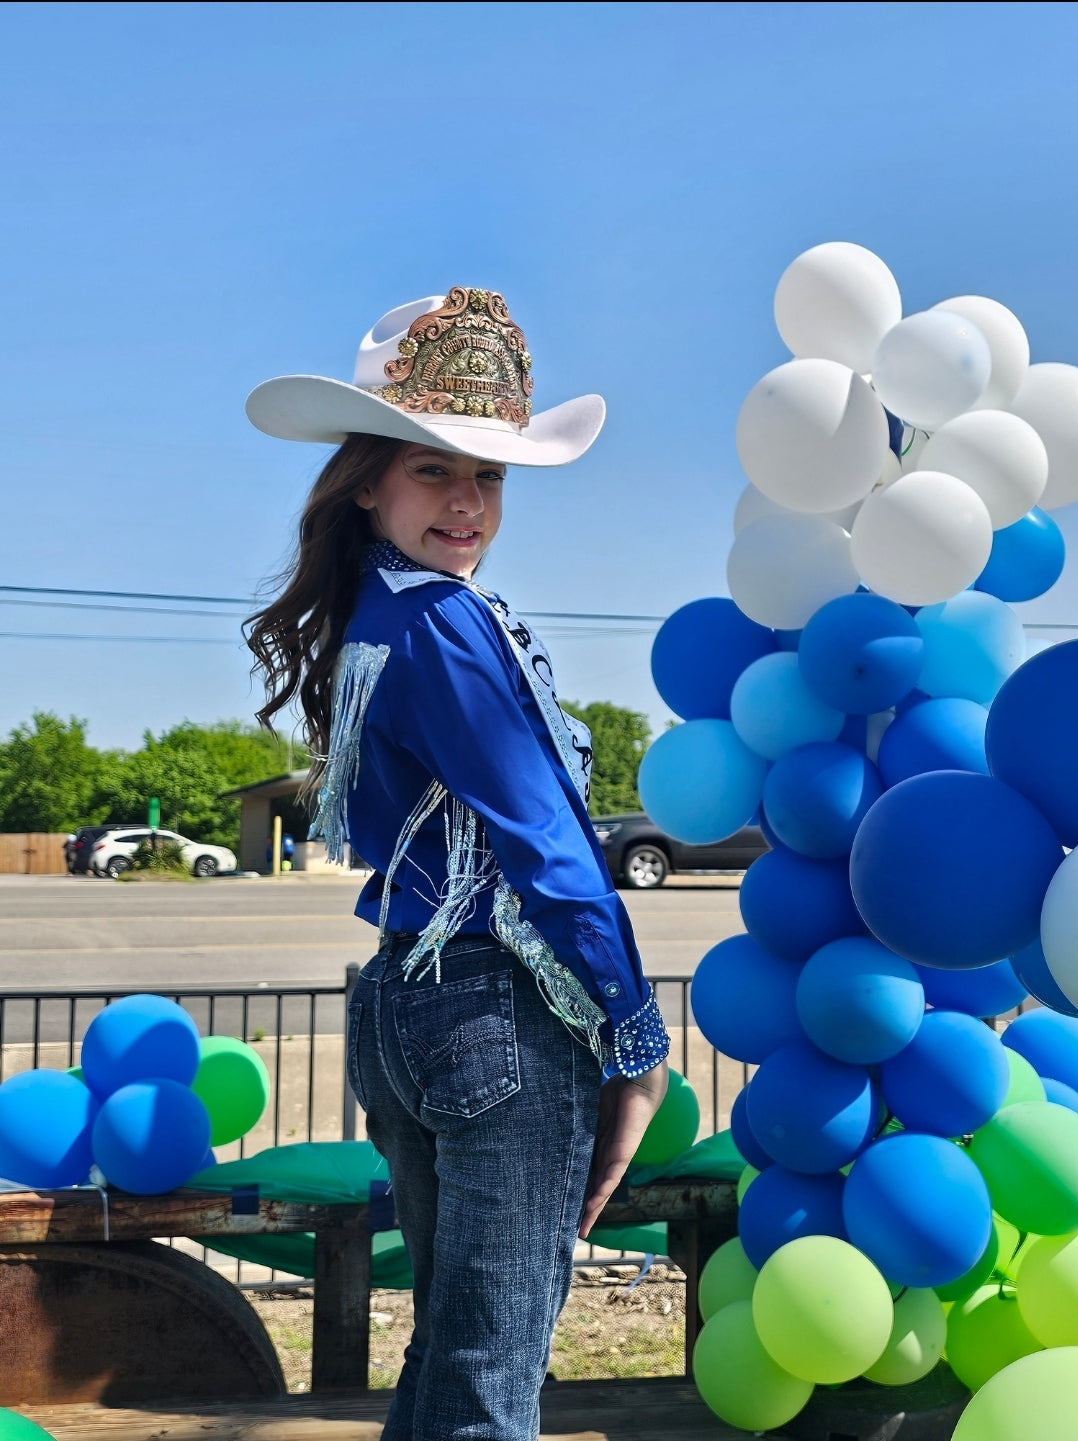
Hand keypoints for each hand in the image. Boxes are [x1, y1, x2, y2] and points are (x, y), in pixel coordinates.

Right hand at [578, 1059, 668, 1238]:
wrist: (638, 1082)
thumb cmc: (615, 1093)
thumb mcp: (587, 1113)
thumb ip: (575, 1125)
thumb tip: (549, 1129)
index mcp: (598, 1148)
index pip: (585, 1175)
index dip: (576, 1191)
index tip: (563, 1206)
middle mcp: (607, 1156)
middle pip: (594, 1188)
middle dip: (584, 1209)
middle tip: (573, 1228)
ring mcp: (616, 1157)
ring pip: (603, 1190)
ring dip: (593, 1209)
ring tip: (582, 1227)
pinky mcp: (624, 1154)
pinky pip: (611, 1178)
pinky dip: (601, 1193)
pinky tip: (592, 1206)